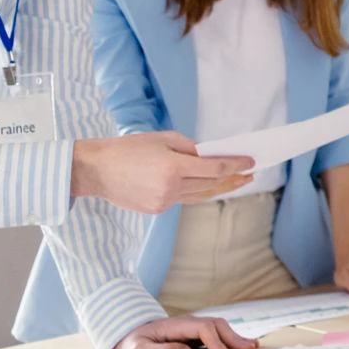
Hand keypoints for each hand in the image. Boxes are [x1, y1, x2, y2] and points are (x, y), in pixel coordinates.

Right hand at [72, 132, 252, 213]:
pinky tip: (208, 187)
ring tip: (237, 182)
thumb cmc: (128, 149)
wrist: (96, 171)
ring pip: (199, 195)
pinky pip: (184, 200)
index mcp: (173, 167)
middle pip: (210, 184)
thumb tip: (211, 155)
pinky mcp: (156, 210)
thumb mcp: (163, 139)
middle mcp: (170, 188)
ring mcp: (163, 202)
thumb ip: (190, 148)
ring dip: (220, 189)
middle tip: (250, 174)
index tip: (251, 162)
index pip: (214, 168)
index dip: (235, 165)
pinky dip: (197, 192)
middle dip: (233, 178)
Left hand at [111, 315, 255, 348]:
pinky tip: (237, 347)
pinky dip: (228, 340)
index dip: (216, 341)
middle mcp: (186, 324)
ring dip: (234, 337)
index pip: (203, 328)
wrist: (123, 338)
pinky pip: (214, 335)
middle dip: (233, 337)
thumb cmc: (129, 346)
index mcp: (175, 326)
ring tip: (251, 347)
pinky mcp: (191, 336)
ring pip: (218, 328)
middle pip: (215, 325)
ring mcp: (190, 329)